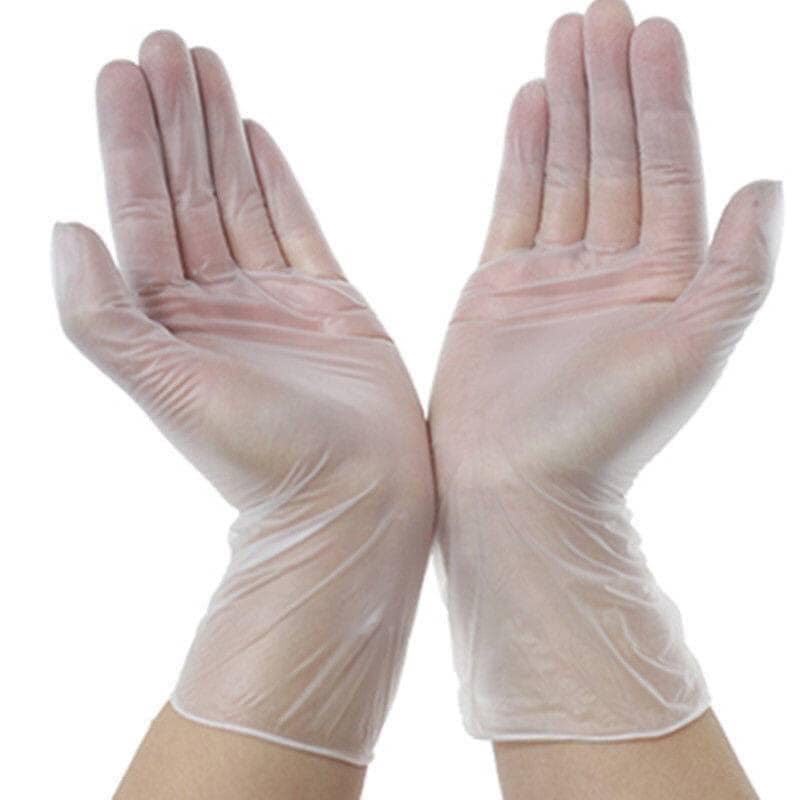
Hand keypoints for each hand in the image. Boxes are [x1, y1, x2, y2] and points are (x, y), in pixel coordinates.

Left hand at [53, 31, 432, 764]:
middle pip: (187, 191)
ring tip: (205, 66)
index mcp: (170, 320)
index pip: (143, 210)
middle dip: (174, 116)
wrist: (351, 500)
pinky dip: (274, 178)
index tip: (123, 70)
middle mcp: (214, 304)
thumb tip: (63, 229)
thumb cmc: (261, 458)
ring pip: (237, 197)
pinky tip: (254, 135)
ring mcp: (272, 301)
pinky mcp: (328, 304)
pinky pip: (294, 225)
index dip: (130, 140)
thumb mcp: (164, 387)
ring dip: (217, 133)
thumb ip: (103, 317)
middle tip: (164, 43)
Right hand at [430, 0, 781, 738]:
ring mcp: (555, 276)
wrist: (517, 487)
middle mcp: (614, 270)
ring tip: (566, 37)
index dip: (662, 101)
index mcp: (666, 280)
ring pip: (565, 171)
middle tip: (603, 11)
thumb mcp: (696, 348)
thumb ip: (738, 268)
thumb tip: (767, 185)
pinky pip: (516, 204)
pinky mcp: (501, 287)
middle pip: (615, 157)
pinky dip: (523, 153)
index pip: (666, 169)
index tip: (653, 32)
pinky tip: (528, 103)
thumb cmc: (604, 431)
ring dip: (569, 105)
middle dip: (613, 84)